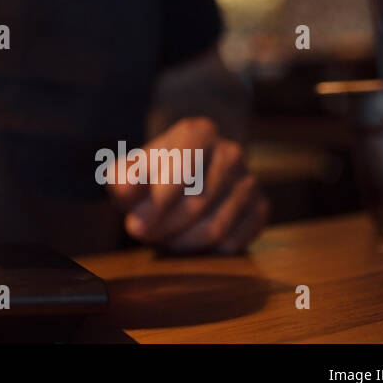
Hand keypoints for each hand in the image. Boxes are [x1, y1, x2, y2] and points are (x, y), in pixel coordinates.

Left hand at [105, 117, 269, 253]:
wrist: (185, 172)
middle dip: (164, 226)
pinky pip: (233, 242)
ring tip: (162, 234)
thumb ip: (122, 179)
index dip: (156, 205)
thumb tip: (125, 188)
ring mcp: (249, 180)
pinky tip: (187, 237)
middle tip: (142, 234)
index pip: (182, 173)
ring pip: (216, 227)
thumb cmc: (151, 174)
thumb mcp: (129, 172)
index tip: (133, 227)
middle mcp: (231, 152)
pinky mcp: (260, 208)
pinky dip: (205, 250)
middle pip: (198, 203)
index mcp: (199, 132)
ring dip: (182, 240)